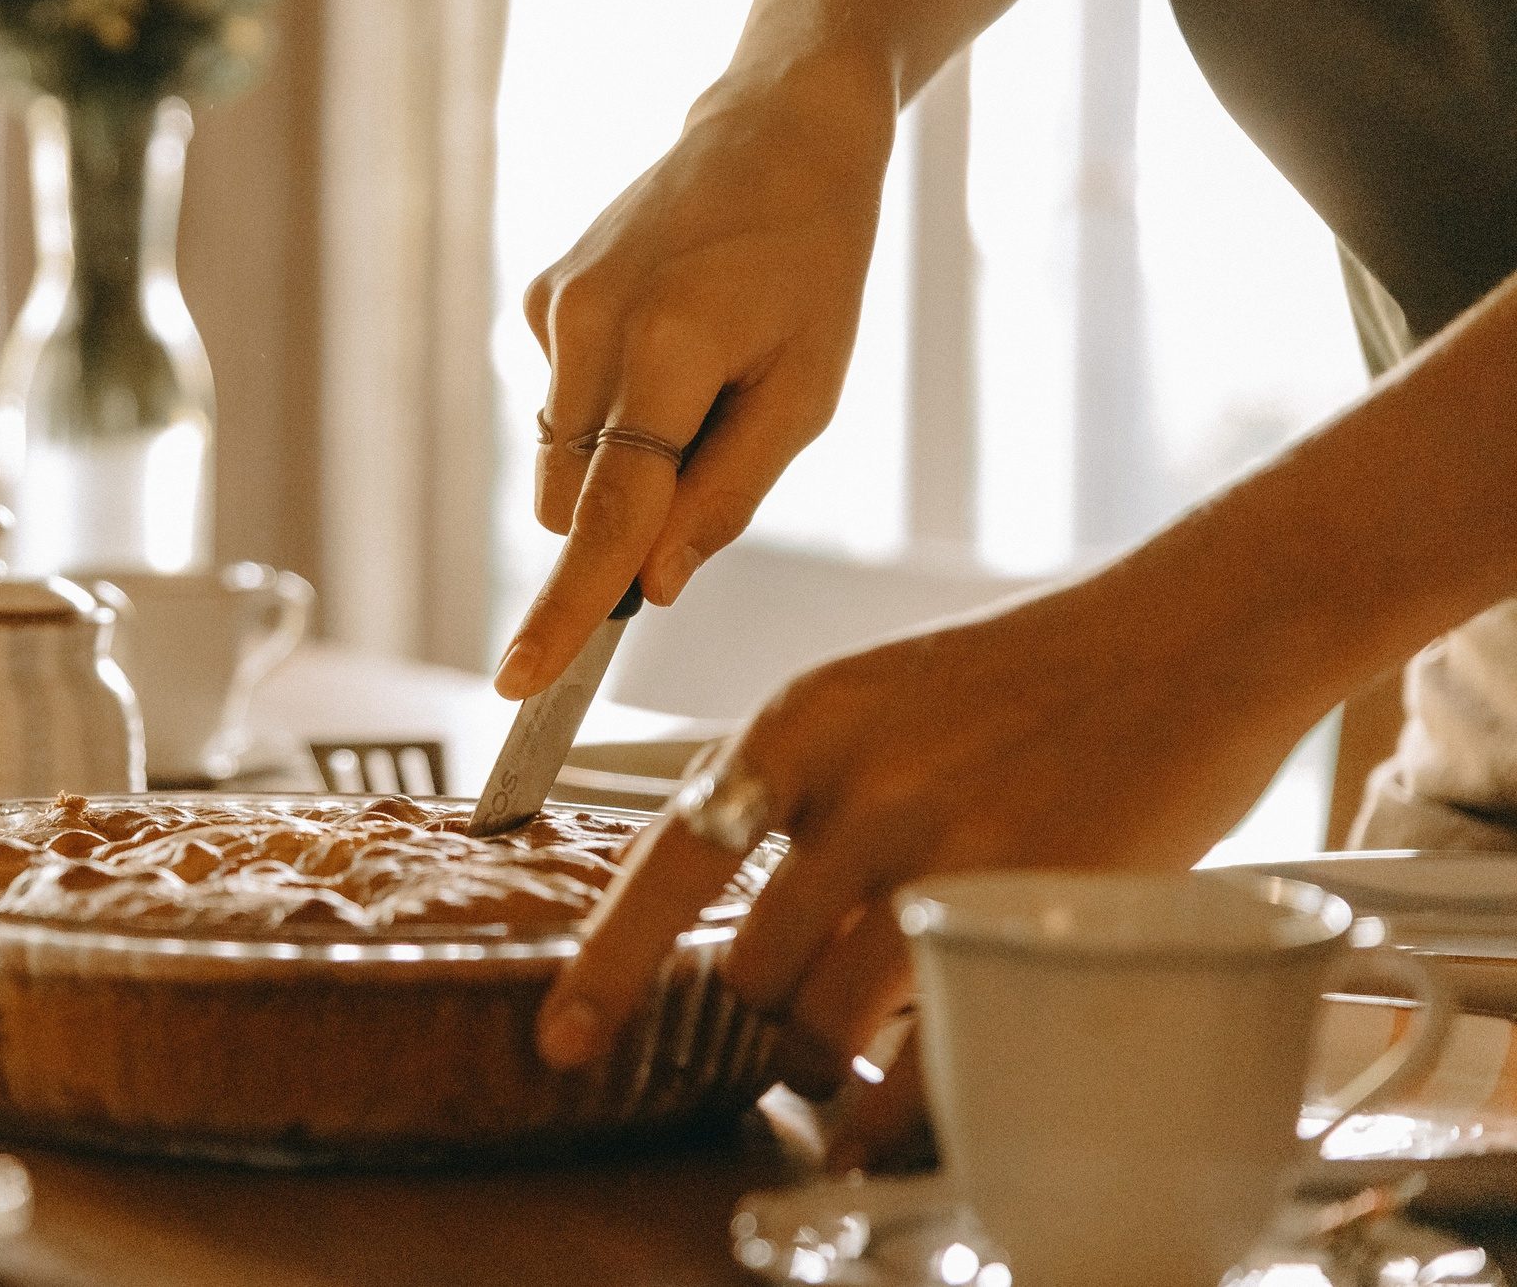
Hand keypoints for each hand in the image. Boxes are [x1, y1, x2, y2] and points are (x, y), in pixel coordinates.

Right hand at [493, 59, 893, 699]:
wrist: (775, 132)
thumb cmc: (813, 265)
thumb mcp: (809, 392)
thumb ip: (728, 496)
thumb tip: (655, 585)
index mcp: (669, 348)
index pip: (606, 515)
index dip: (568, 609)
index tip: (520, 682)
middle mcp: (588, 326)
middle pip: (570, 502)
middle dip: (621, 526)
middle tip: (714, 461)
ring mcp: (552, 306)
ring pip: (557, 462)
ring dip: (618, 465)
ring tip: (702, 380)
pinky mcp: (539, 295)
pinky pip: (558, 404)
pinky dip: (608, 408)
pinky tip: (668, 339)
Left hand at [534, 578, 1310, 1102]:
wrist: (1189, 632)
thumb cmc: (1028, 678)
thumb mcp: (875, 697)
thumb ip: (797, 789)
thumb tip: (732, 902)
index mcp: (799, 724)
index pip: (667, 862)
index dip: (607, 968)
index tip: (565, 1040)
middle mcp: (855, 785)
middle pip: (751, 965)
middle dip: (764, 1022)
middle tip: (794, 1041)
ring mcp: (945, 848)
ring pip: (826, 1017)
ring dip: (823, 1068)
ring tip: (845, 1077)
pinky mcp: (1037, 903)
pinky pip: (932, 1048)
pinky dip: (897, 1107)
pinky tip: (891, 1124)